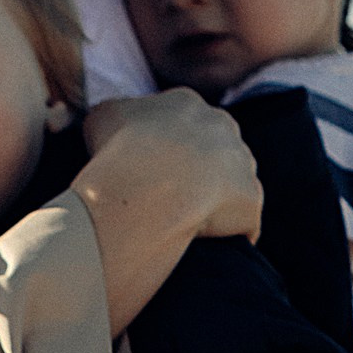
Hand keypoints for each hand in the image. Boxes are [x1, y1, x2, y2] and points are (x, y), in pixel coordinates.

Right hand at [76, 92, 261, 334]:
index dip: (167, 150)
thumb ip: (117, 115)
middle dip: (201, 173)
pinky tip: (205, 249)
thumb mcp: (101, 118)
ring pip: (235, 185)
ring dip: (218, 204)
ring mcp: (243, 163)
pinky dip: (227, 236)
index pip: (184, 124)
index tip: (151, 172)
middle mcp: (223, 127)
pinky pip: (244, 223)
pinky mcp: (251, 201)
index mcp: (186, 104)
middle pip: (217, 150)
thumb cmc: (117, 153)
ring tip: (187, 225)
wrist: (145, 190)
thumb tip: (117, 128)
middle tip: (170, 200)